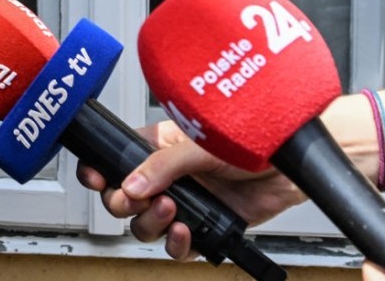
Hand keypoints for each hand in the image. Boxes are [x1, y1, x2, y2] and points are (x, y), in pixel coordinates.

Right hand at [76, 120, 305, 259]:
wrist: (289, 169)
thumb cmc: (251, 139)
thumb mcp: (199, 143)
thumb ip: (163, 165)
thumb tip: (131, 185)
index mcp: (159, 146)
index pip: (116, 159)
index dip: (100, 170)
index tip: (95, 178)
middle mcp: (168, 176)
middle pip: (124, 198)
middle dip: (123, 203)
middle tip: (135, 200)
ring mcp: (186, 202)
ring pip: (147, 225)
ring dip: (151, 223)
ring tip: (171, 212)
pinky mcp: (205, 225)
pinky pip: (178, 245)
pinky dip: (177, 244)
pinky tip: (186, 233)